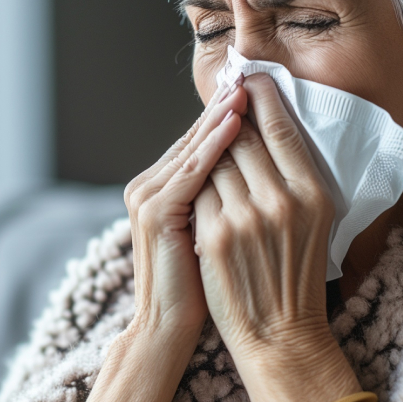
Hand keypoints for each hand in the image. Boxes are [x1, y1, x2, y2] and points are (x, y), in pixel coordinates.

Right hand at [82, 75, 246, 401]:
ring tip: (247, 88)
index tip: (256, 87)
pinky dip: (214, 144)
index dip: (227, 114)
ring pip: (193, 147)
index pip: (198, 141)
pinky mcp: (155, 210)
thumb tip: (256, 162)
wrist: (169, 329)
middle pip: (194, 136)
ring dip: (222, 116)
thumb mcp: (212, 228)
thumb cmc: (201, 285)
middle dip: (225, 106)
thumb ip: (222, 194)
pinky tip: (236, 124)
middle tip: (252, 73)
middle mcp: (146, 185)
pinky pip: (192, 169)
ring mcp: (146, 196)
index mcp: (158, 187)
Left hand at [193, 72, 361, 401]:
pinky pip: (197, 190)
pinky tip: (194, 178)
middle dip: (229, 116)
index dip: (263, 97)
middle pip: (241, 138)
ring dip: (208, 149)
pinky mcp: (214, 234)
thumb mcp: (317, 220)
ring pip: (214, 160)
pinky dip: (194, 182)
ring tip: (209, 136)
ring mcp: (245, 217)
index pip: (282, 128)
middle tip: (224, 93)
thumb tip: (270, 123)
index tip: (251, 78)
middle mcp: (282, 201)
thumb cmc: (298, 273)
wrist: (279, 333)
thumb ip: (295, 175)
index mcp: (314, 193)